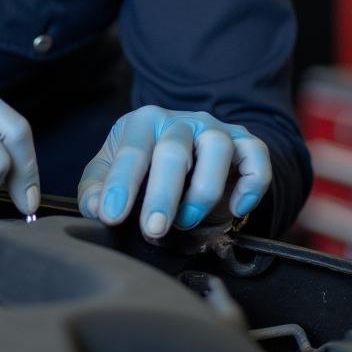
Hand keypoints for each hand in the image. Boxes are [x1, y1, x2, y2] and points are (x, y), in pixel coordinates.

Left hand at [77, 106, 270, 240]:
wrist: (191, 156)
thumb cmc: (146, 169)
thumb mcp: (113, 174)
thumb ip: (96, 190)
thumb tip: (95, 208)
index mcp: (143, 121)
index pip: (131, 150)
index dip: (120, 184)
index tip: (111, 216)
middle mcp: (180, 120)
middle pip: (173, 149)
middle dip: (162, 194)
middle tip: (152, 230)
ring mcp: (215, 129)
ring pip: (217, 147)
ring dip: (203, 190)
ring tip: (187, 221)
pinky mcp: (245, 144)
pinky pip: (257, 157)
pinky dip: (251, 184)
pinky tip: (237, 208)